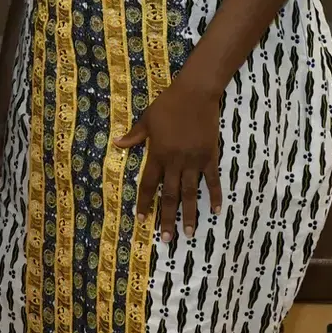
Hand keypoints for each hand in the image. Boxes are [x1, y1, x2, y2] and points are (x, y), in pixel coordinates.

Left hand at [113, 76, 222, 242]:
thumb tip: (117, 144)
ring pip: (190, 193)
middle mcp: (175, 161)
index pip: (149, 184)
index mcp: (157, 153)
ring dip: (189, 214)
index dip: (145, 203)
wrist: (195, 93)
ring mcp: (194, 160)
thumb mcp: (147, 119)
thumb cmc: (168, 104)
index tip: (142, 220)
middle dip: (167, 218)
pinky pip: (212, 180)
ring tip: (189, 233)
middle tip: (167, 239)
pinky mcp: (210, 156)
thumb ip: (135, 136)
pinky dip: (213, 196)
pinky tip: (215, 212)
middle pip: (170, 195)